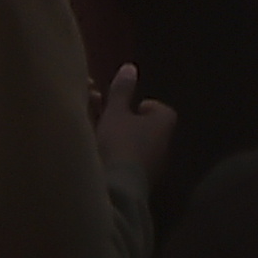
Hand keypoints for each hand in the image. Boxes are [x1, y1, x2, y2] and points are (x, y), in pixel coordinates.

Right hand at [91, 63, 176, 185]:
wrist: (118, 190)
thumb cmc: (119, 143)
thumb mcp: (115, 113)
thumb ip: (122, 91)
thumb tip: (130, 67)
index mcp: (163, 124)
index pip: (160, 110)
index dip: (142, 106)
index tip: (124, 107)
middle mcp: (163, 146)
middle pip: (144, 129)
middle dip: (123, 121)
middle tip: (103, 117)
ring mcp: (152, 167)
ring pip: (132, 146)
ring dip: (116, 139)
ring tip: (93, 133)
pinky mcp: (137, 184)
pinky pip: (125, 164)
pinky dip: (113, 156)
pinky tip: (95, 156)